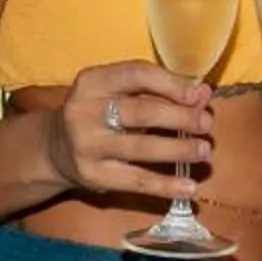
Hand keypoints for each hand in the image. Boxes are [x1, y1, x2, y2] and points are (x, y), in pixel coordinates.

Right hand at [41, 61, 214, 202]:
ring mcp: (87, 146)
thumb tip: (203, 94)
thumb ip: (157, 91)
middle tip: (206, 123)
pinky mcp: (94, 176)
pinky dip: (165, 185)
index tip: (199, 94)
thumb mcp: (118, 93)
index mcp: (92, 82)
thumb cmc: (98, 114)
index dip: (171, 84)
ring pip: (141, 148)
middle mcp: (85, 112)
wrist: (55, 149)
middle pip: (141, 112)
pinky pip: (136, 181)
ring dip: (178, 150)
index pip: (136, 74)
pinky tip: (189, 187)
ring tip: (203, 150)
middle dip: (180, 117)